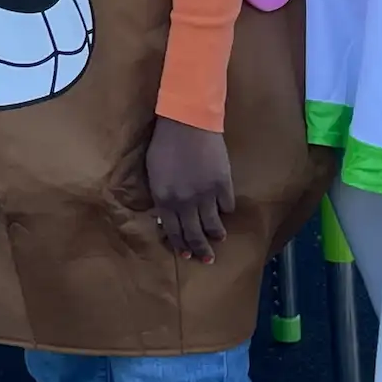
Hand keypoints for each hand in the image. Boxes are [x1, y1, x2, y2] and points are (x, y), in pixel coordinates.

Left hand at [146, 117, 233, 262]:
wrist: (187, 121)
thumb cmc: (165, 143)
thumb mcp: (154, 172)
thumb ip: (161, 195)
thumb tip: (166, 215)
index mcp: (164, 199)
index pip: (173, 231)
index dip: (180, 244)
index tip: (186, 254)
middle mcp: (184, 203)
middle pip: (194, 234)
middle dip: (200, 250)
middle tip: (206, 259)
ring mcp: (205, 195)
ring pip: (213, 226)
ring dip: (216, 235)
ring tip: (219, 239)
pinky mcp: (222, 184)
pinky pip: (227, 206)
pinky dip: (226, 210)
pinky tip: (225, 212)